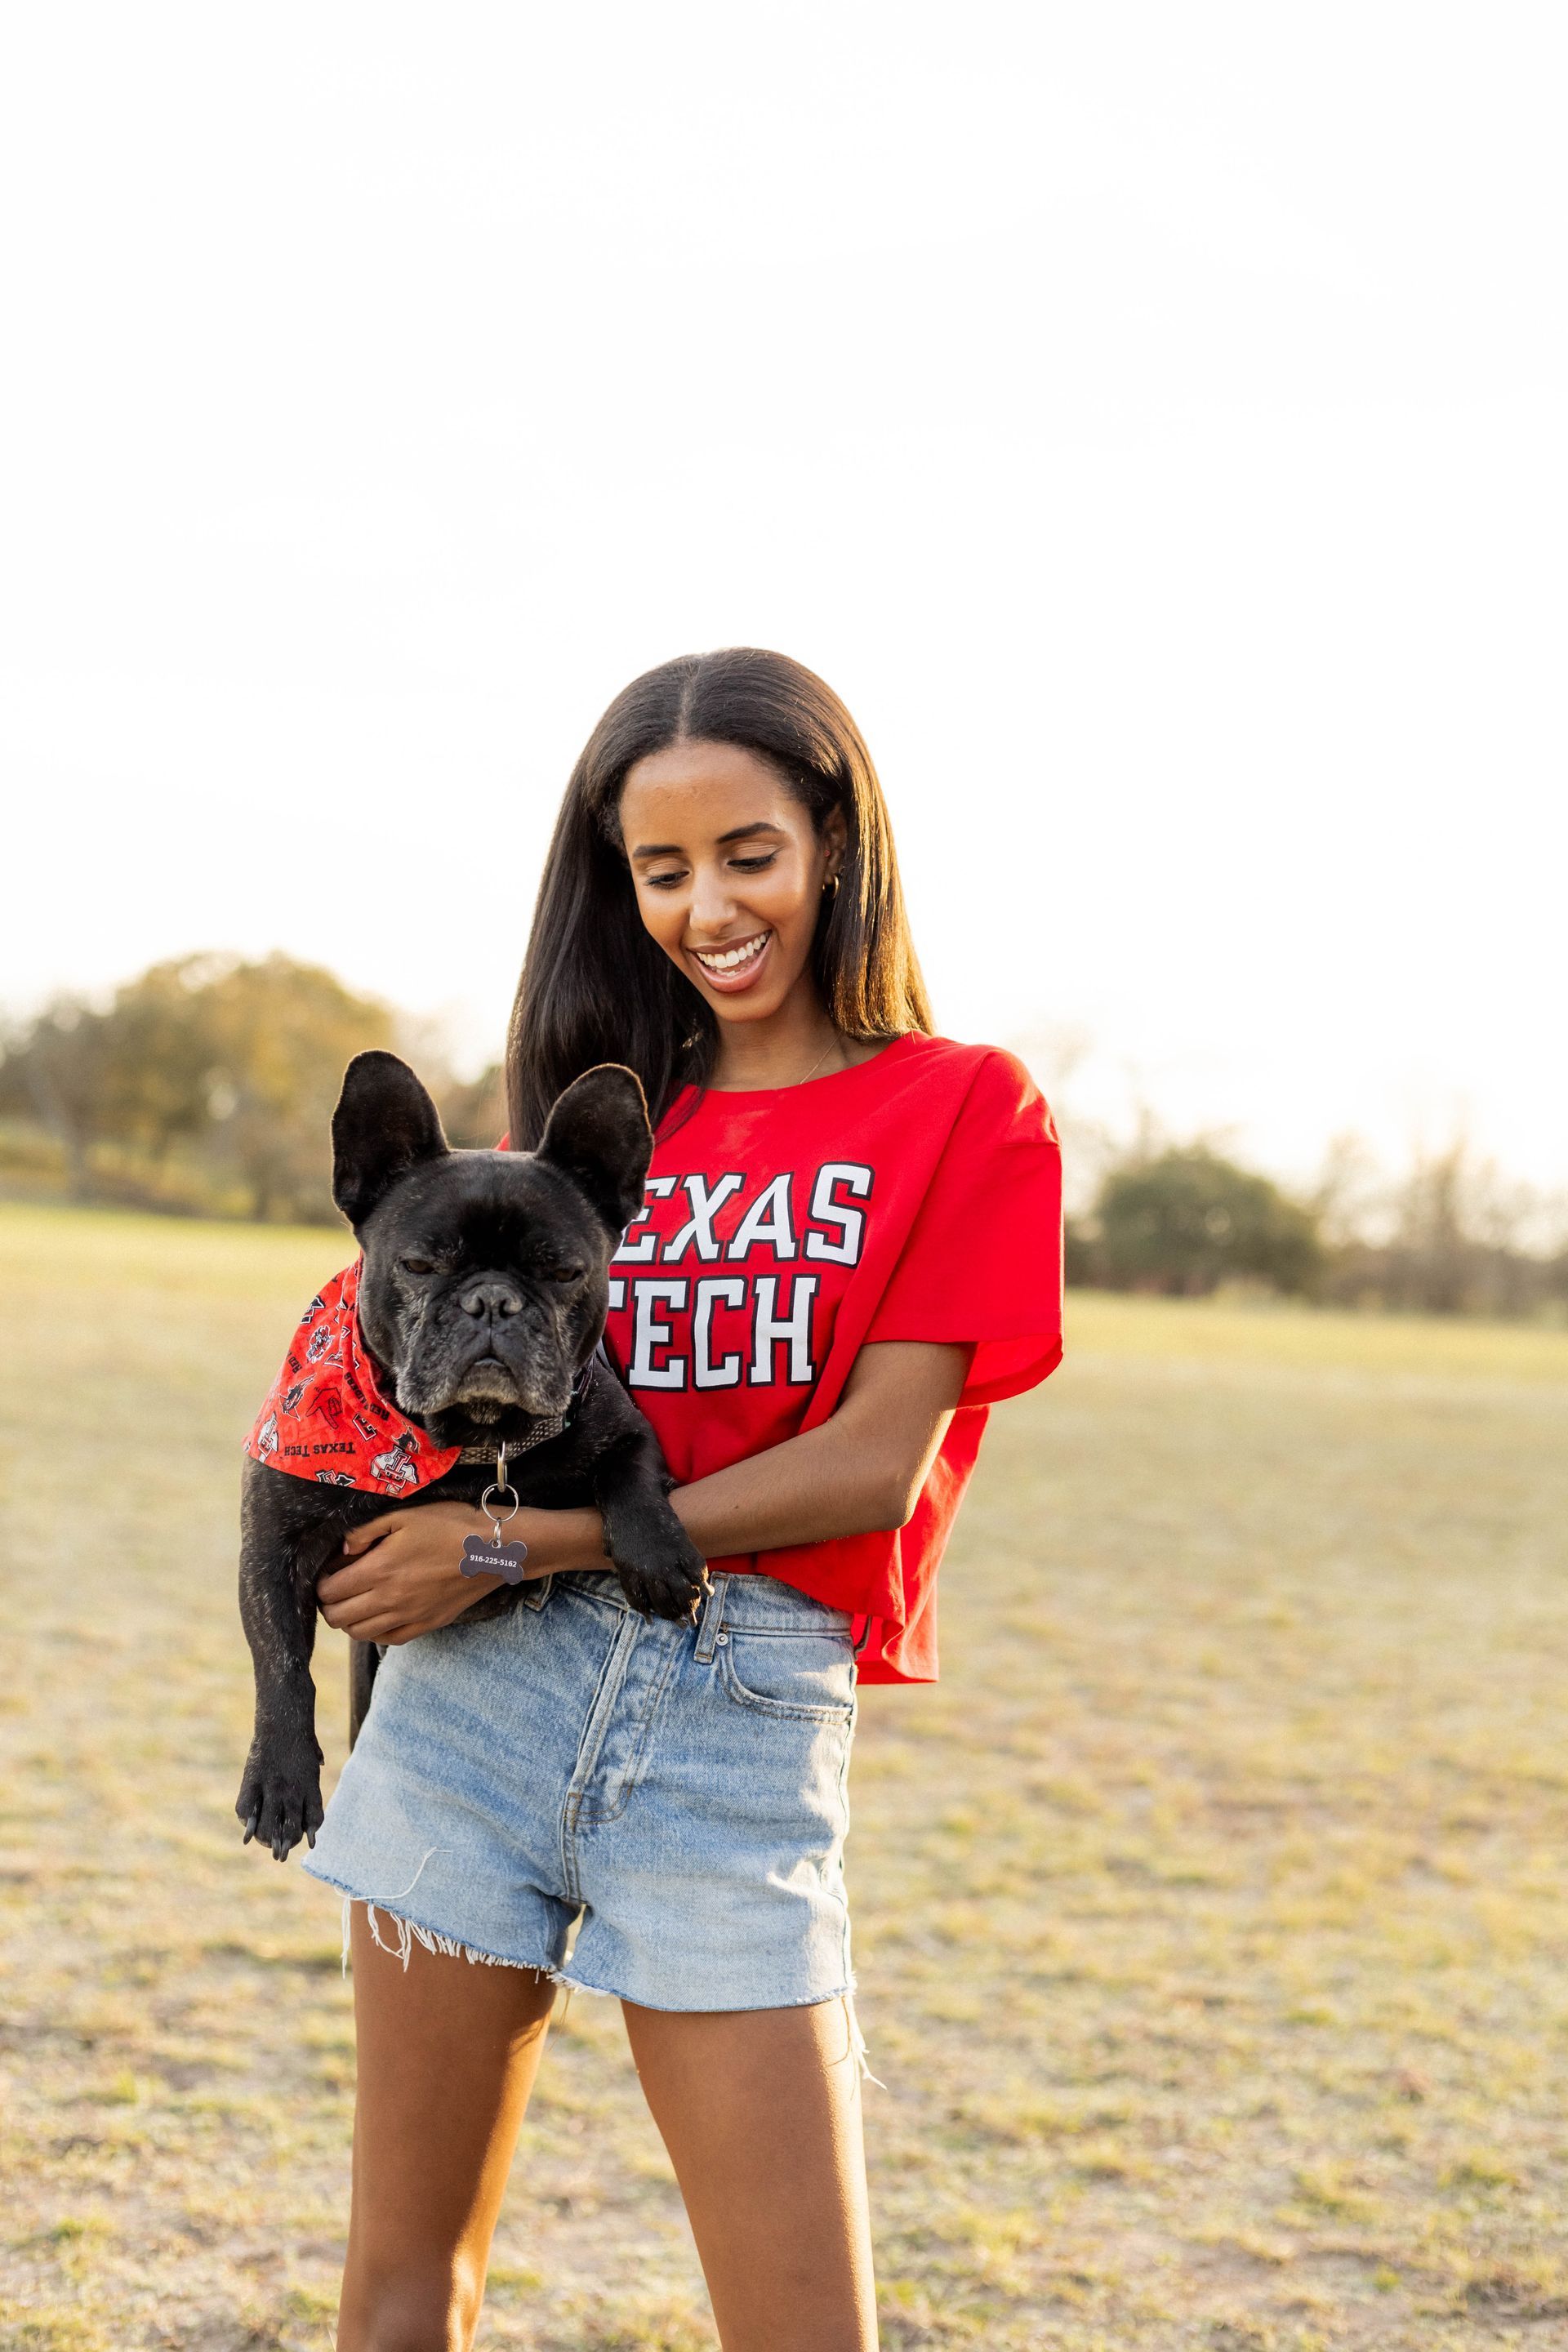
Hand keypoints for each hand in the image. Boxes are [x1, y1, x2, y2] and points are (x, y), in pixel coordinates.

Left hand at [318, 1501, 499, 1643]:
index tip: (328, 1571)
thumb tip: (342, 1550)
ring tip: (355, 1601)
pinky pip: (387, 1639)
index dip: (320, 1582)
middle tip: (336, 1587)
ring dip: (348, 1619)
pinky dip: (374, 1631)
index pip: (329, 1591)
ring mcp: (408, 1616)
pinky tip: (379, 1614)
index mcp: (379, 1570)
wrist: (494, 1549)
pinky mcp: (426, 1625)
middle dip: (328, 1603)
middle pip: (338, 1617)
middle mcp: (389, 1600)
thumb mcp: (404, 1514)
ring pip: (358, 1632)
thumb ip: (365, 1531)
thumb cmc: (450, 1524)